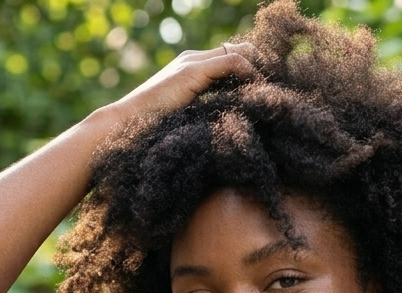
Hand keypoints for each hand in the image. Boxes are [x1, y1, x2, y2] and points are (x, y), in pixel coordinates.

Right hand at [108, 42, 257, 124]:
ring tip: (271, 90)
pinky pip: (231, 62)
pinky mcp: (192, 71)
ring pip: (238, 52)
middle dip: (259, 67)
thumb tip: (232, 123)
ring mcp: (192, 63)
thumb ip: (205, 113)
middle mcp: (193, 59)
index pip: (230, 59)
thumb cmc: (152, 131)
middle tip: (276, 89)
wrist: (125, 125)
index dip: (251, 70)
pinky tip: (257, 90)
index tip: (267, 91)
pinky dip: (248, 72)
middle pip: (238, 50)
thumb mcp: (187, 120)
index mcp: (191, 69)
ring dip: (258, 69)